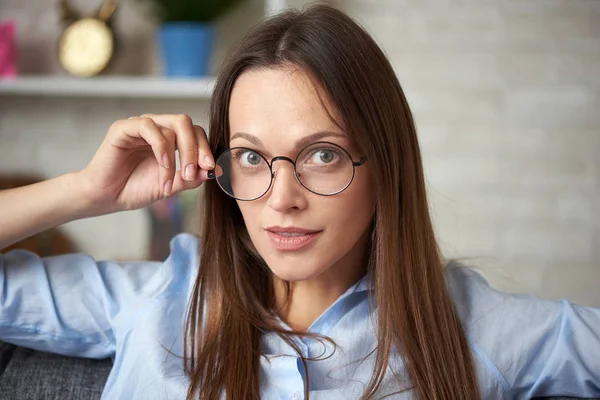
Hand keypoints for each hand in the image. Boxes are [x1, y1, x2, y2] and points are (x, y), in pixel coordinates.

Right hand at [77, 114, 213, 213]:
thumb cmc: (135, 189)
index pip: (195, 132)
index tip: (210, 169)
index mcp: (169, 138)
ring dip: (178, 155)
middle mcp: (156, 127)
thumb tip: (213, 171)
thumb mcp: (171, 185)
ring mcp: (140, 125)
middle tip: (194, 173)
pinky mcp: (124, 127)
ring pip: (173, 125)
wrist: (106, 198)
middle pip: (186, 123)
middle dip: (196, 149)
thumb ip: (190, 178)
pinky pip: (150, 127)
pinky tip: (163, 166)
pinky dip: (161, 148)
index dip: (205, 148)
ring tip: (173, 179)